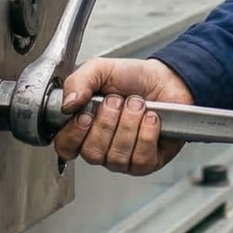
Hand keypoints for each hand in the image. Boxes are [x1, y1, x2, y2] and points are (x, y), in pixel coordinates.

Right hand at [52, 57, 191, 175]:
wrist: (166, 79)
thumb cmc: (131, 78)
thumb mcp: (99, 69)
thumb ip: (77, 81)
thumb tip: (67, 104)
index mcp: (83, 128)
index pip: (65, 146)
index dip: (73, 134)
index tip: (85, 115)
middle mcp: (101, 148)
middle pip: (92, 153)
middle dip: (107, 122)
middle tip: (118, 101)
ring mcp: (122, 159)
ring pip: (116, 156)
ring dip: (129, 124)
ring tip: (137, 105)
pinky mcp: (146, 163)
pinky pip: (140, 159)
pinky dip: (147, 134)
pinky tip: (151, 119)